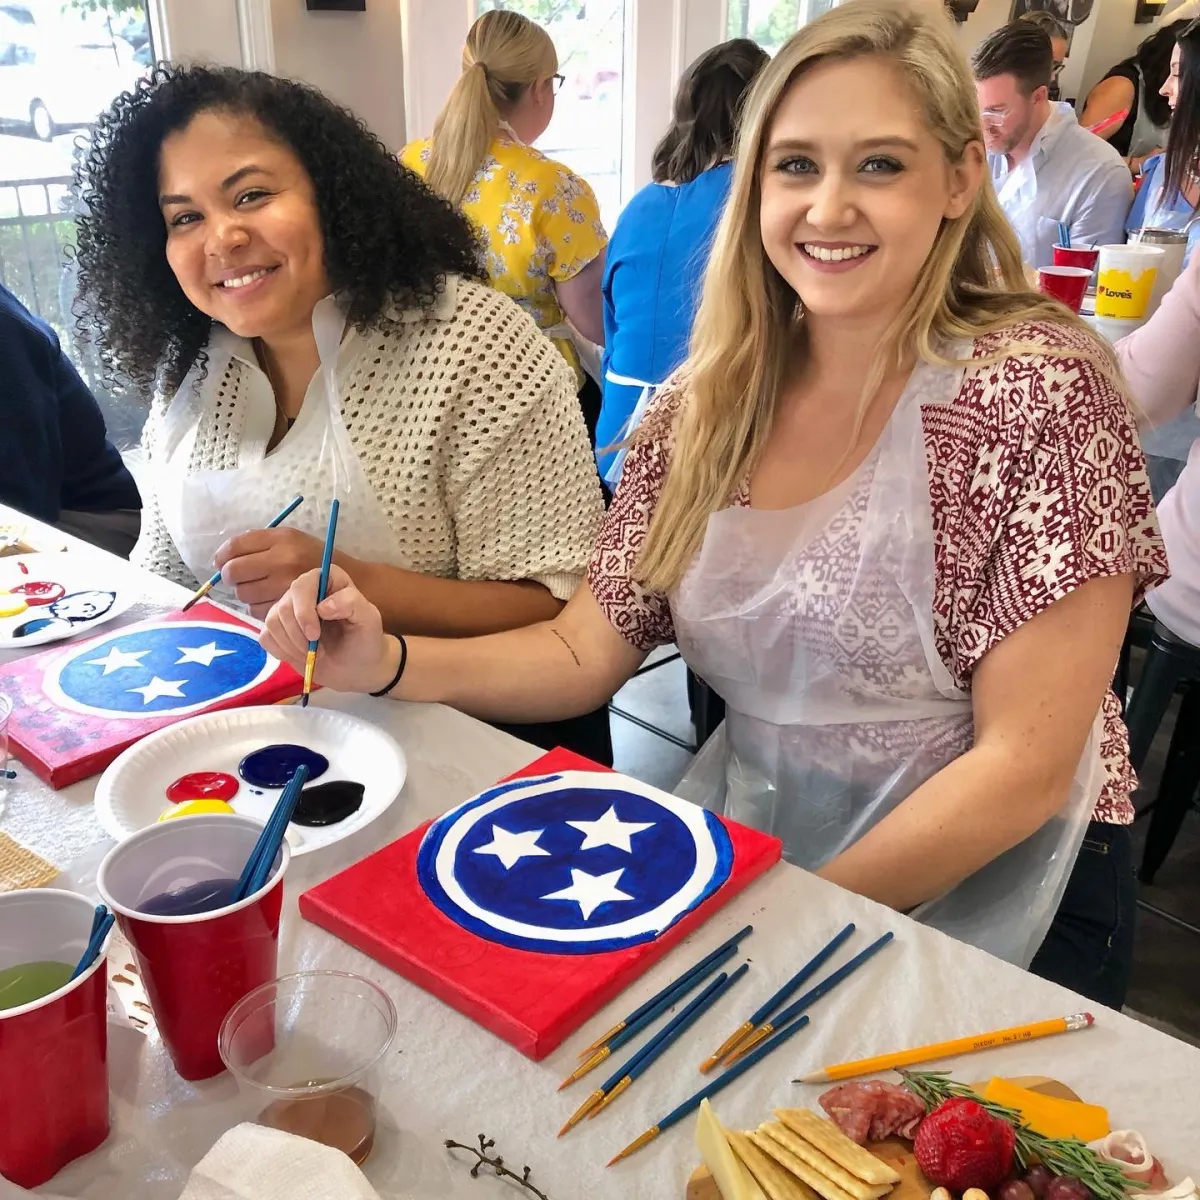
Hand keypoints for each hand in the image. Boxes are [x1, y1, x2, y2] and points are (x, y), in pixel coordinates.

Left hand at [215, 527, 325, 619]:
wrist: (348, 579)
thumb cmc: (313, 557)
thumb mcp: (290, 539)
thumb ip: (260, 543)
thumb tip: (224, 557)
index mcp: (282, 539)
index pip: (236, 546)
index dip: (222, 556)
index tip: (222, 562)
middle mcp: (282, 561)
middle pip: (234, 572)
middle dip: (232, 576)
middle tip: (239, 577)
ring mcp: (284, 586)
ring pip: (243, 593)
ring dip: (246, 592)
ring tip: (260, 588)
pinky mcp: (287, 607)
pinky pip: (256, 610)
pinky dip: (259, 607)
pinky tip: (271, 600)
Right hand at [260, 564, 400, 694]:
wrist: (357, 667)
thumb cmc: (365, 640)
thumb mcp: (369, 620)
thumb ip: (352, 604)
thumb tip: (322, 606)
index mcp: (328, 579)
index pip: (303, 585)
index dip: (304, 611)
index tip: (315, 635)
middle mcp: (305, 590)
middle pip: (284, 606)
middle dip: (299, 635)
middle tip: (319, 652)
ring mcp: (289, 609)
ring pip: (272, 621)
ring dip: (292, 645)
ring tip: (314, 655)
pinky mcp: (278, 629)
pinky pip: (265, 636)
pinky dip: (281, 651)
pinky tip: (300, 656)